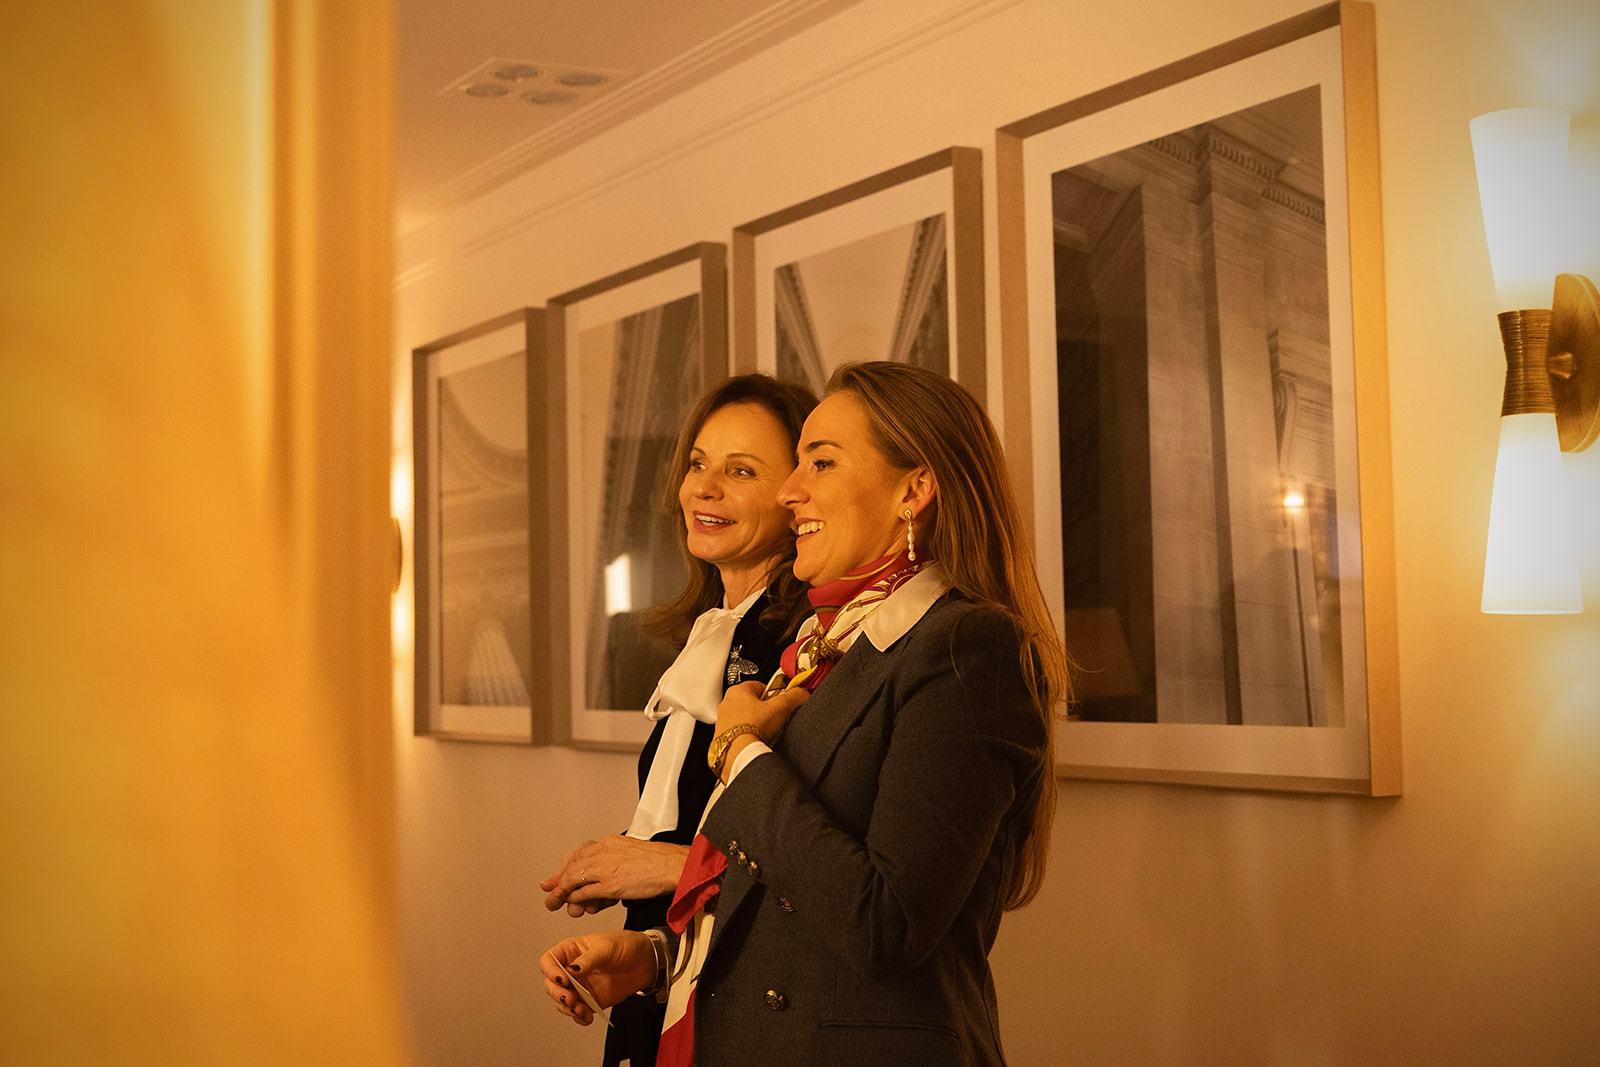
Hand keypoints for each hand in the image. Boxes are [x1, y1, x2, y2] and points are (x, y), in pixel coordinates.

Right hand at [539, 930, 654, 1026]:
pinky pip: (577, 1012)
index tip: (562, 979)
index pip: (549, 960)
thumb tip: (572, 970)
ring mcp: (579, 986)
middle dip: (557, 993)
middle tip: (571, 997)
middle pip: (551, 984)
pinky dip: (579, 1017)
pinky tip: (586, 1015)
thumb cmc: (625, 945)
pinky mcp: (589, 1000)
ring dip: (568, 1008)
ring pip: (562, 1001)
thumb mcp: (606, 946)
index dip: (550, 971)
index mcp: (571, 950)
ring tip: (581, 1009)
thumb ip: (588, 959)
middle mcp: (571, 970)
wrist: (645, 961)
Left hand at [540, 835, 689, 916]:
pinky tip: (575, 905)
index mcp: (611, 842)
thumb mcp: (633, 855)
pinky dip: (576, 900)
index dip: (565, 866)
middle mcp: (604, 851)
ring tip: (558, 904)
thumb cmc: (661, 862)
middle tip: (548, 892)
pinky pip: (584, 893)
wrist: (675, 866)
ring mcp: (605, 868)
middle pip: (572, 865)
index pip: (580, 853)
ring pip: (574, 880)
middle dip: (558, 881)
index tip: (555, 877)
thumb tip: (603, 878)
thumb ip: (615, 863)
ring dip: (564, 894)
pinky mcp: (609, 884)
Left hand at [713, 680, 808, 778]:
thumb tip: (802, 693)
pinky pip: (740, 732)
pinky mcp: (724, 736)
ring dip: (758, 723)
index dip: (776, 693)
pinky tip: (757, 739)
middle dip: (766, 710)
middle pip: (754, 702)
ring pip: (747, 717)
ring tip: (767, 731)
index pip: (762, 685)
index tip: (782, 701)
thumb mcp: (781, 708)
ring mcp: (724, 721)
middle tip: (776, 717)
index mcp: (737, 690)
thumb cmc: (752, 728)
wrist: (738, 753)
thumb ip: (794, 696)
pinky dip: (749, 734)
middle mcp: (727, 703)